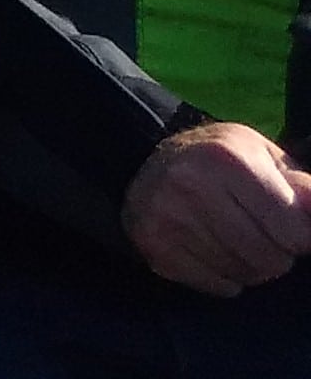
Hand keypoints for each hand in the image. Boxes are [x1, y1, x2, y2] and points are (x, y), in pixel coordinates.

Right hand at [126, 122, 310, 293]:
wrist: (149, 164)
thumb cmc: (221, 163)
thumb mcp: (263, 157)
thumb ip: (301, 186)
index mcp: (227, 158)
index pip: (294, 232)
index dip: (298, 235)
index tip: (285, 224)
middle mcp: (192, 184)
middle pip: (269, 259)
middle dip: (275, 254)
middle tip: (259, 233)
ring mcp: (168, 216)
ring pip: (244, 275)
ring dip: (249, 267)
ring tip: (234, 240)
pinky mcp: (155, 245)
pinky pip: (218, 286)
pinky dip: (224, 278)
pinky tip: (210, 250)